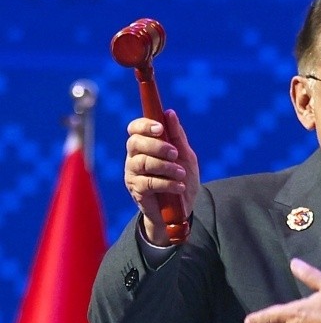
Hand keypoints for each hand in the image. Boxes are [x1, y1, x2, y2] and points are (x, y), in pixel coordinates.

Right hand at [124, 110, 199, 244]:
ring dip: (166, 167)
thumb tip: (170, 113)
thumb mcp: (185, 156)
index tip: (160, 128)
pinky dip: (167, 183)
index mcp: (145, 145)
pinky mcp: (136, 190)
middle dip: (157, 146)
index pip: (135, 128)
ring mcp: (133, 174)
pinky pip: (148, 182)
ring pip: (143, 162)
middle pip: (135, 142)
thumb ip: (177, 136)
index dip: (144, 125)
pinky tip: (179, 187)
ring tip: (180, 174)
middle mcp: (134, 157)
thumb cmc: (181, 179)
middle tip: (174, 154)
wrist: (182, 209)